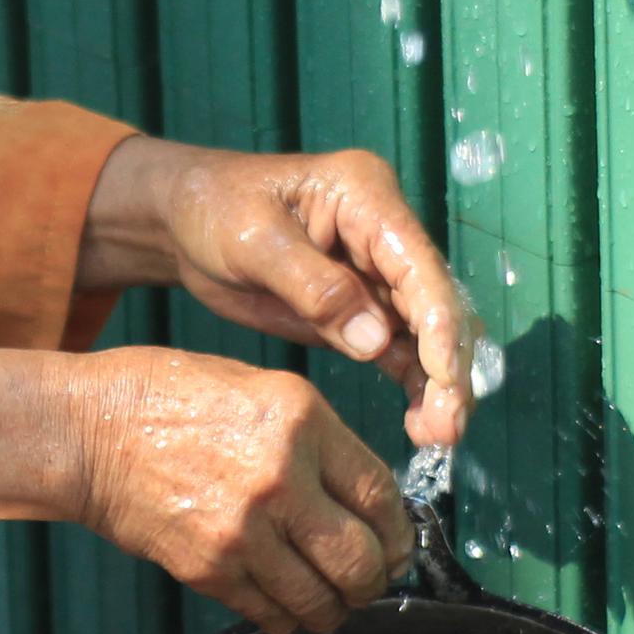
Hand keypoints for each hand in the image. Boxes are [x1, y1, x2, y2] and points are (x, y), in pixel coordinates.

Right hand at [0, 347, 412, 633]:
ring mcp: (243, 528)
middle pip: (361, 560)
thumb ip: (319, 440)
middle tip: (370, 581)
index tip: (396, 546)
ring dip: (335, 610)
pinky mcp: (209, 568)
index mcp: (301, 419)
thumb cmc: (169, 397)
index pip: (381, 496)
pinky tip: (286, 605)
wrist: (86, 430)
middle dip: (375, 581)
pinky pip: (271, 614)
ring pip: (321, 599)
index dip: (399, 533)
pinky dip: (288, 619)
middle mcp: (281, 476)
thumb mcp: (259, 387)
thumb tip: (367, 502)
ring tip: (332, 601)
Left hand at [82, 138, 482, 447]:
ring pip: (429, 334)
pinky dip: (417, 387)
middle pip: (436, 302)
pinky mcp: (364, 310)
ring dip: (440, 386)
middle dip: (448, 367)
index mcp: (366, 196)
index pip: (419, 265)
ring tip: (438, 437)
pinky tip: (422, 426)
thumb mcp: (253, 240)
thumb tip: (376, 341)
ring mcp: (378, 273)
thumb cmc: (214, 209)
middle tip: (447, 427)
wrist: (185, 222)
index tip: (446, 381)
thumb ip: (314, 288)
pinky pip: (403, 351)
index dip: (439, 325)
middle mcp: (385, 233)